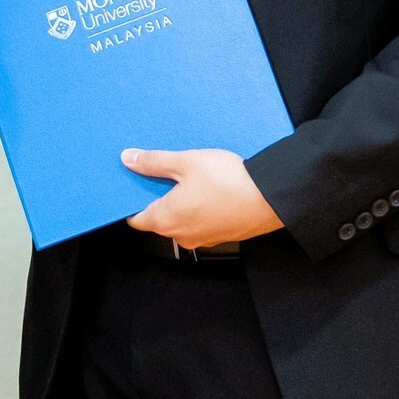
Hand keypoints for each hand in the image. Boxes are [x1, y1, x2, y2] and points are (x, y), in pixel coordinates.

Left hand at [122, 148, 284, 248]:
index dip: (133, 200)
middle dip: (158, 196)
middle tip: (166, 171)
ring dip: (181, 201)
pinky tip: (210, 188)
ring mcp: (202, 238)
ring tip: (192, 176)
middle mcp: (181, 235)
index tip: (135, 182)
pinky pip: (200, 222)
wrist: (270, 199)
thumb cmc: (228, 181)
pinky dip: (199, 208)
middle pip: (159, 218)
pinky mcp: (221, 235)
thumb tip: (128, 159)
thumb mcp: (186, 162)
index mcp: (166, 220)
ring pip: (181, 220)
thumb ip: (154, 162)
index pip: (136, 219)